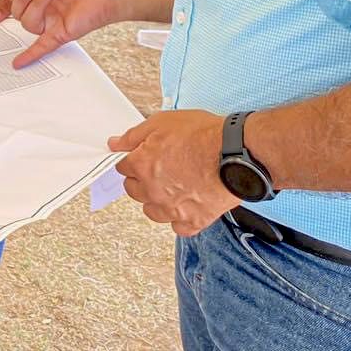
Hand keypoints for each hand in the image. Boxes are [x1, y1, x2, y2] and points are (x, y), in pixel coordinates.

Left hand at [109, 110, 236, 236]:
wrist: (236, 152)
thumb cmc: (203, 135)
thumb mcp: (162, 122)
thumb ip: (134, 135)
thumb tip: (114, 143)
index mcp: (141, 165)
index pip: (122, 168)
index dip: (132, 160)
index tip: (141, 158)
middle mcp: (152, 190)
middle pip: (134, 191)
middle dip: (141, 180)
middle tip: (158, 170)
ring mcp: (172, 209)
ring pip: (152, 212)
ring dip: (157, 201)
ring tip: (171, 188)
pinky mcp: (194, 220)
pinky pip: (178, 228)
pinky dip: (180, 219)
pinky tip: (187, 205)